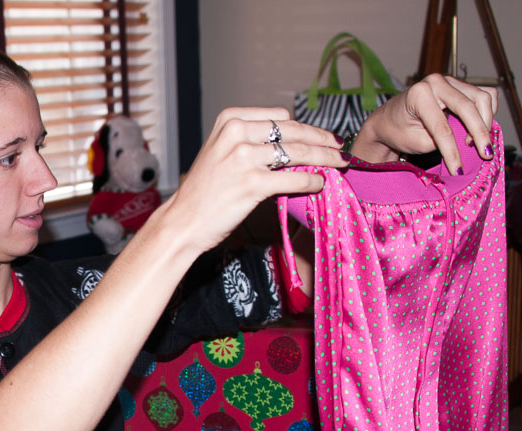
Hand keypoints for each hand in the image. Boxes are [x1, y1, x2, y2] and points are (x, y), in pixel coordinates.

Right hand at [162, 107, 347, 253]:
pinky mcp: (252, 184)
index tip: (318, 135)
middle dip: (321, 139)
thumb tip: (290, 144)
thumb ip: (249, 142)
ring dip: (324, 158)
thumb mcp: (219, 153)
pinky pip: (294, 178)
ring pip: (298, 153)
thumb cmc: (202, 192)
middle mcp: (236, 135)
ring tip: (339, 163)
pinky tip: (320, 183)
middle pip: (292, 131)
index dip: (303, 126)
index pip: (279, 117)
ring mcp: (244, 159)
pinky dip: (312, 181)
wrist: (183, 221)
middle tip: (339, 146)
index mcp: (229, 120)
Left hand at [352, 74, 497, 173]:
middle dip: (479, 133)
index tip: (458, 169)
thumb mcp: (415, 141)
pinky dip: (488, 111)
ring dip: (486, 122)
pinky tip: (481, 128)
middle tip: (485, 155)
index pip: (442, 126)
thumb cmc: (398, 131)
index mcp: (419, 94)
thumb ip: (440, 141)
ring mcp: (450, 81)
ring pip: (482, 97)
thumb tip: (469, 141)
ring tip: (477, 144)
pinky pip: (485, 94)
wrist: (389, 119)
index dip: (452, 150)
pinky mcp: (460, 85)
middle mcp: (436, 82)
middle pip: (468, 106)